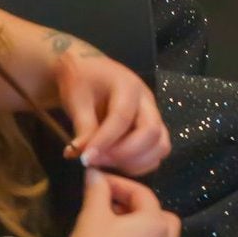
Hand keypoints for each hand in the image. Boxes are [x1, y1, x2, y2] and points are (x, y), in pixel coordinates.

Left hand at [56, 46, 170, 175]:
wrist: (88, 71)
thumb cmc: (82, 81)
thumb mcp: (76, 100)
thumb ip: (83, 128)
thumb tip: (82, 156)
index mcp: (128, 86)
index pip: (122, 117)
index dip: (105, 141)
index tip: (85, 160)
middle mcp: (147, 101)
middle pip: (152, 132)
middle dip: (125, 154)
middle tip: (97, 161)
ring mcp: (152, 115)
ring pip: (160, 145)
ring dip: (135, 162)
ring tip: (106, 163)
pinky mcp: (150, 128)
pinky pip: (155, 153)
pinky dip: (139, 165)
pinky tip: (115, 163)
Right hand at [66, 169, 179, 236]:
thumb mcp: (93, 214)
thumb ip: (98, 190)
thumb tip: (95, 173)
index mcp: (155, 224)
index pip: (142, 194)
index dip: (120, 184)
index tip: (101, 182)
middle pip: (160, 217)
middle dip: (139, 208)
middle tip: (116, 207)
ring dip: (139, 229)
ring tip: (113, 227)